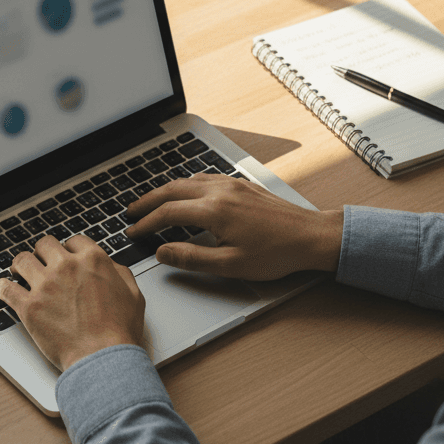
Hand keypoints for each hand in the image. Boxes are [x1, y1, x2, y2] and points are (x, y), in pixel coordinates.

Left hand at [0, 235, 145, 372]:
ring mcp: (45, 285)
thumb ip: (120, 273)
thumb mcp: (133, 294)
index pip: (74, 241)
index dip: (69, 249)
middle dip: (43, 253)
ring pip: (22, 260)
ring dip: (20, 264)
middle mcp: (67, 267)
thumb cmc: (119, 331)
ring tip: (19, 271)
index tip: (65, 256)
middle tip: (41, 262)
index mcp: (93, 260)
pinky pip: (6, 288)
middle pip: (45, 245)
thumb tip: (110, 265)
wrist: (103, 357)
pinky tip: (2, 288)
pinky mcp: (29, 306)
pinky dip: (2, 287)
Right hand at [124, 174, 342, 280]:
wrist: (311, 236)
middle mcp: (220, 191)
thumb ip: (192, 258)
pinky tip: (185, 192)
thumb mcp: (231, 265)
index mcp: (214, 211)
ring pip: (187, 180)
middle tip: (131, 212)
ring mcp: (232, 185)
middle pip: (172, 190)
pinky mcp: (242, 185)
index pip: (168, 213)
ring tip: (152, 202)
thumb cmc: (276, 253)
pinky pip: (205, 178)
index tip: (133, 232)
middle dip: (148, 201)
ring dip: (165, 190)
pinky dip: (186, 184)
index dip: (146, 223)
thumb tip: (163, 252)